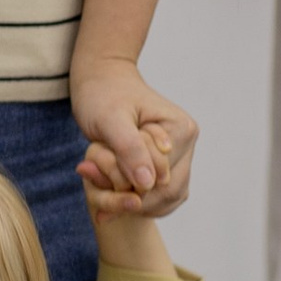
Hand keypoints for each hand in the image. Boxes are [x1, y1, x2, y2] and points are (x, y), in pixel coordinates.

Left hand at [71, 58, 195, 214]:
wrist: (103, 79)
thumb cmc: (103, 94)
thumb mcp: (110, 120)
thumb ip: (130, 150)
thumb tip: (148, 184)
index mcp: (181, 130)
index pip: (162, 181)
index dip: (130, 190)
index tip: (93, 175)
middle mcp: (188, 143)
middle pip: (168, 194)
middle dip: (133, 198)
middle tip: (96, 188)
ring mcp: (182, 154)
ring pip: (167, 199)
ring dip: (135, 201)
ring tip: (103, 188)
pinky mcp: (171, 162)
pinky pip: (161, 195)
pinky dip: (139, 199)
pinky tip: (115, 191)